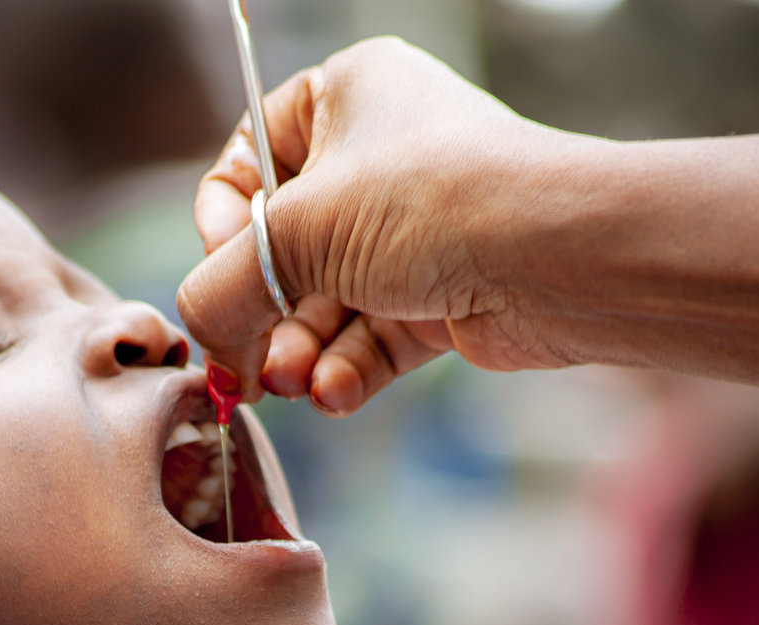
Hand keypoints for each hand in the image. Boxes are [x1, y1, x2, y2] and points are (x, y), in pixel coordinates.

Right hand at [177, 36, 590, 415]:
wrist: (560, 258)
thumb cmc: (436, 204)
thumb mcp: (301, 234)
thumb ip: (222, 286)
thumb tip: (198, 335)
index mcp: (344, 98)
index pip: (248, 161)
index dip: (224, 224)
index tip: (226, 267)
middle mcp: (379, 159)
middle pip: (282, 248)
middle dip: (262, 313)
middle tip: (246, 364)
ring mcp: (412, 232)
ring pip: (324, 302)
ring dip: (298, 351)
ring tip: (290, 382)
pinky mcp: (439, 296)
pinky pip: (369, 337)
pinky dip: (344, 369)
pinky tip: (332, 393)